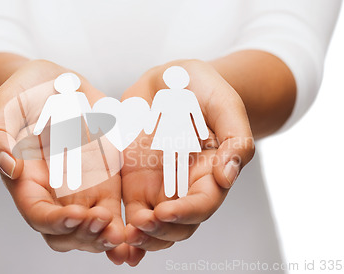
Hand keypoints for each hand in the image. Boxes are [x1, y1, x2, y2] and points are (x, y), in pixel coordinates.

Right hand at [0, 60, 126, 261]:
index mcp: (27, 181)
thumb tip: (10, 167)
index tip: (77, 215)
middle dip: (84, 236)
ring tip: (122, 234)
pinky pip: (117, 208)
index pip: (38, 215)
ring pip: (93, 228)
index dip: (56, 222)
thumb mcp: (3, 107)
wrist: (52, 83)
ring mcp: (82, 188)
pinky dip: (126, 223)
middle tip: (104, 224)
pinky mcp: (106, 179)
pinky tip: (140, 227)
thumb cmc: (23, 95)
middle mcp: (54, 192)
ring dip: (107, 236)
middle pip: (66, 233)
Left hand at [120, 60, 254, 264]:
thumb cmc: (203, 89)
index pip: (203, 204)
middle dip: (160, 232)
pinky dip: (120, 225)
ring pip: (151, 225)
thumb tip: (228, 177)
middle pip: (177, 225)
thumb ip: (235, 140)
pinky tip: (109, 231)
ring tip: (124, 236)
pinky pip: (127, 208)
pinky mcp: (134, 179)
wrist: (170, 80)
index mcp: (210, 173)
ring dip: (140, 237)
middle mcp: (185, 186)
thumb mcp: (225, 106)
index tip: (164, 212)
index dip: (185, 214)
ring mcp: (158, 184)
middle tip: (139, 227)